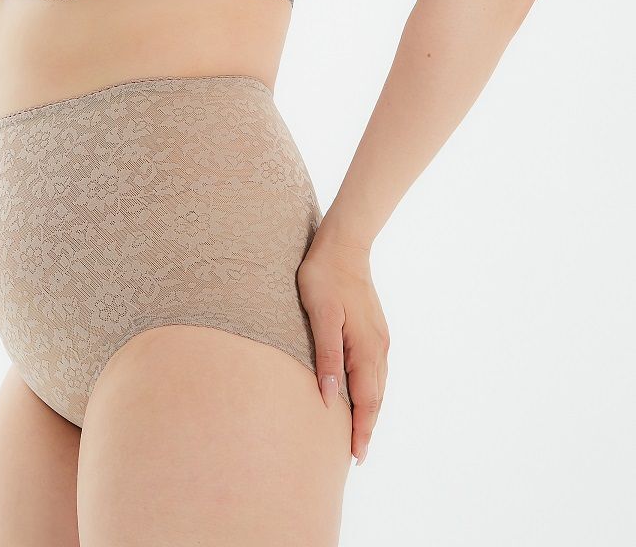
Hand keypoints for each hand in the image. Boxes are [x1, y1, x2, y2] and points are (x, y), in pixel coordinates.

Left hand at [297, 240, 389, 465]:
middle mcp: (378, 346)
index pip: (366, 400)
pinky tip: (361, 393)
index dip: (361, 429)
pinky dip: (371, 389)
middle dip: (368, 426)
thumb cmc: (325, 276)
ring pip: (378, 384)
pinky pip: (376, 369)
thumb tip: (328, 397)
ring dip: (371, 410)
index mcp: (366, 347)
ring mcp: (379, 337)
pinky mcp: (375, 328)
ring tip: (360, 432)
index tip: (356, 456)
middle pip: (376, 397)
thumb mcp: (319, 315)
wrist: (344, 243)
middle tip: (357, 455)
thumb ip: (325, 356)